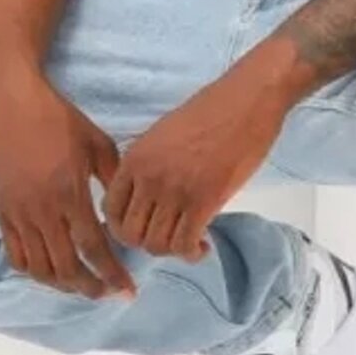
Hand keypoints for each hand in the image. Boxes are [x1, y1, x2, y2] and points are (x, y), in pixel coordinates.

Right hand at [0, 82, 136, 300]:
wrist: (14, 105)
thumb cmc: (60, 121)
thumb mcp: (98, 144)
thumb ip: (115, 180)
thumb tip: (130, 211)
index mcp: (69, 194)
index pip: (94, 249)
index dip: (113, 274)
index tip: (128, 290)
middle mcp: (42, 211)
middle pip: (66, 268)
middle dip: (91, 288)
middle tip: (109, 293)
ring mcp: (18, 214)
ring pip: (40, 269)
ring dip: (63, 285)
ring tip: (83, 286)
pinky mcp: (2, 213)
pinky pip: (15, 256)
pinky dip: (34, 272)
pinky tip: (51, 270)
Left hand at [101, 69, 290, 260]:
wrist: (245, 101)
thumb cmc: (209, 113)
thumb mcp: (161, 135)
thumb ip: (146, 166)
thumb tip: (143, 202)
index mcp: (135, 159)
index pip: (110, 211)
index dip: (124, 228)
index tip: (144, 228)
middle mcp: (148, 177)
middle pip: (130, 235)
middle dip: (148, 243)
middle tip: (169, 236)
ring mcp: (174, 190)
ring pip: (157, 245)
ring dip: (172, 250)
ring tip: (188, 241)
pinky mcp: (204, 200)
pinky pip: (184, 244)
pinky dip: (192, 253)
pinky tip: (203, 245)